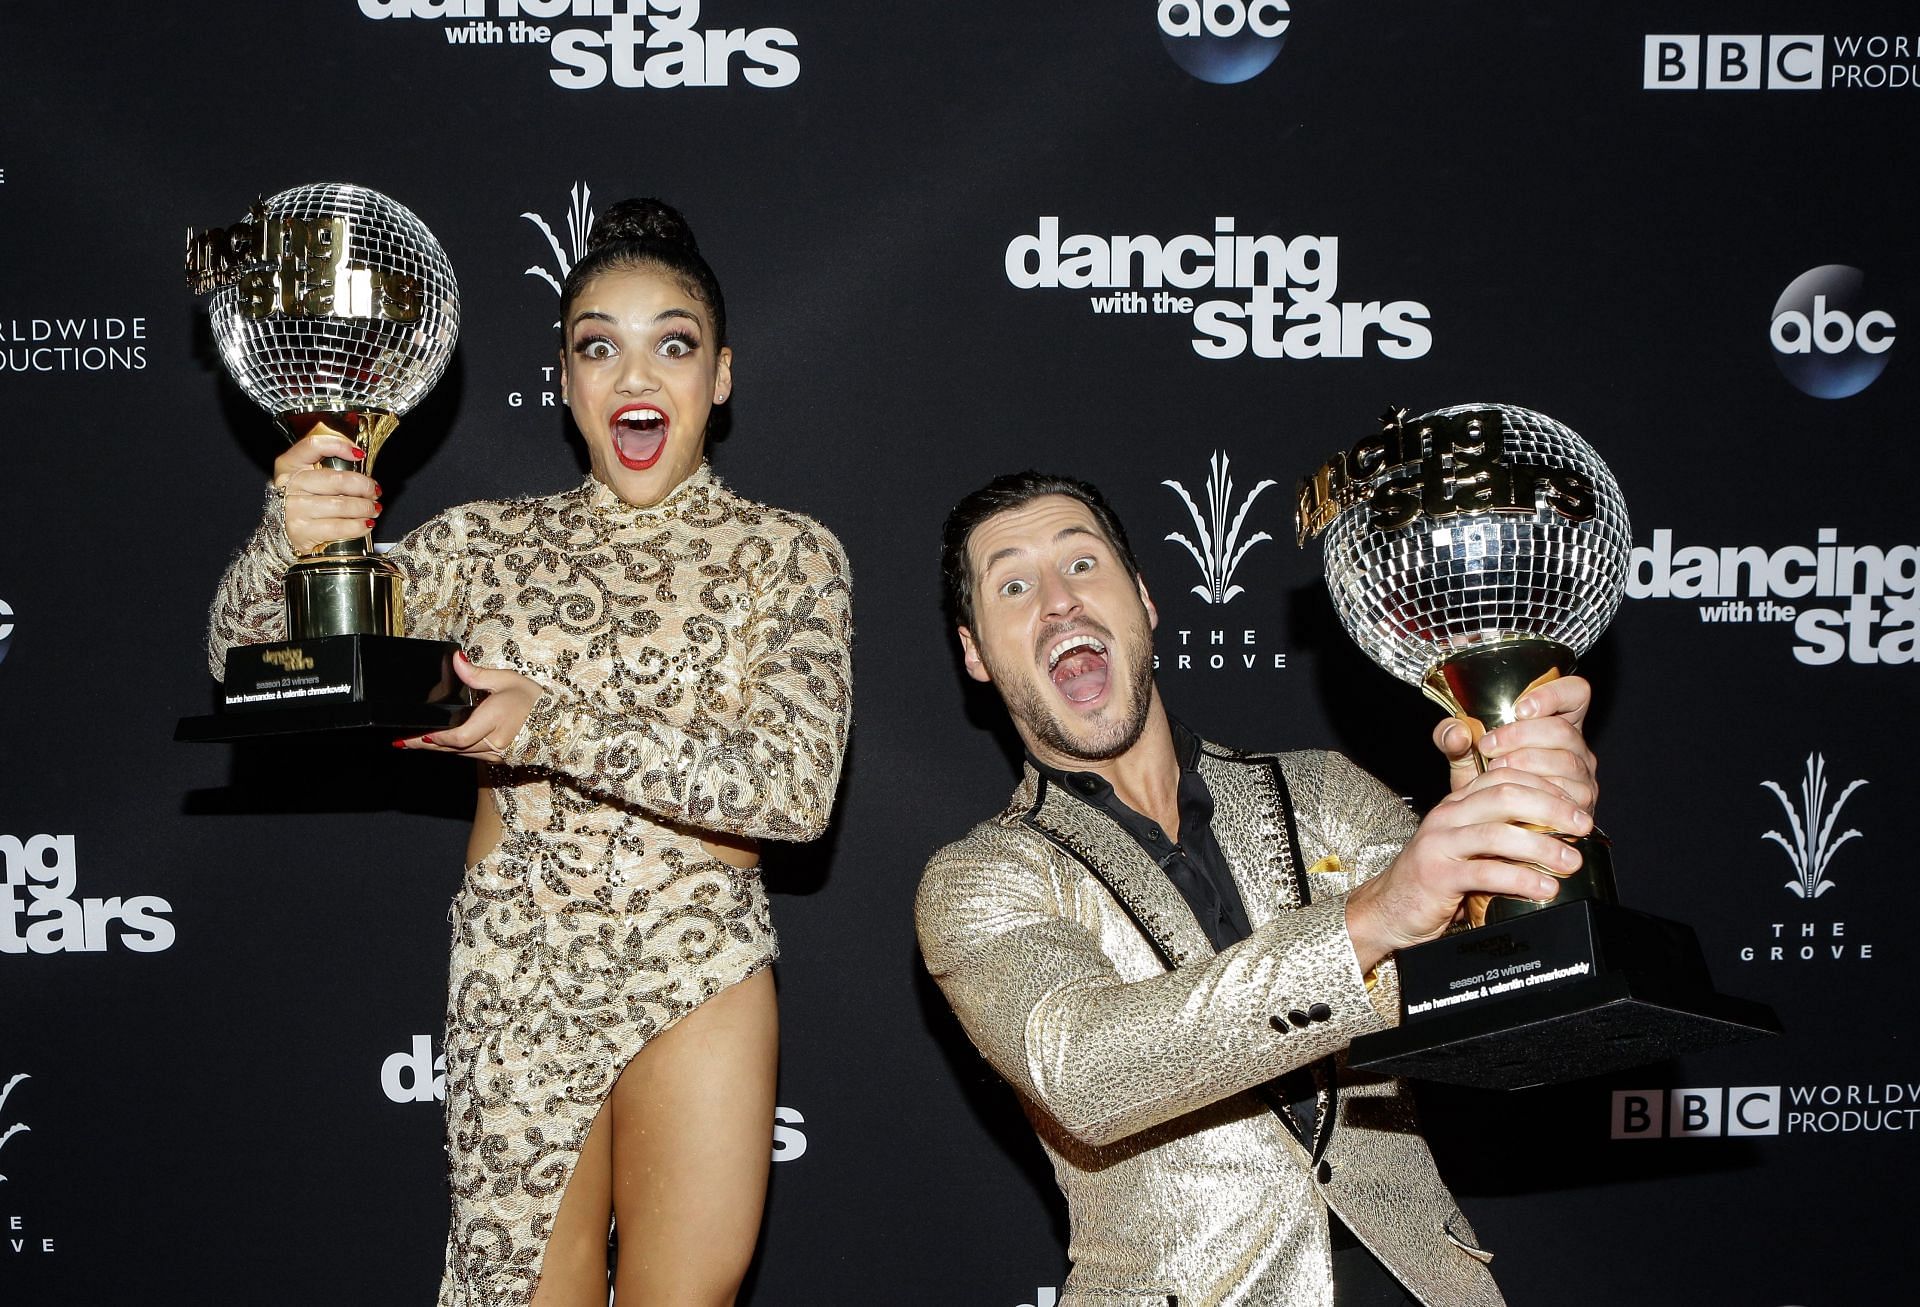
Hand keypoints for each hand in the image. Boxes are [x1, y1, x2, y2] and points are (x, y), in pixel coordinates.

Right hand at [274, 430, 379, 555]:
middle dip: (364, 486)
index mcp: (290, 465)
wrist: (284, 535)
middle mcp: (290, 485)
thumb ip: (330, 465)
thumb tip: (360, 459)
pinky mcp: (301, 531)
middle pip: (337, 479)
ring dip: (364, 508)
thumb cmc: (304, 502)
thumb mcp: (310, 478)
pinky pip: (339, 527)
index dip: (339, 445)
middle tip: (374, 491)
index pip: (313, 446)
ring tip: (372, 509)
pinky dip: (359, 526)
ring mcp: (294, 509)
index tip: (360, 454)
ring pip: (341, 505)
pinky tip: (365, 524)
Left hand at [392, 653, 541, 762]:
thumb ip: (476, 674)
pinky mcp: (498, 758)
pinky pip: (470, 756)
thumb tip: (455, 660)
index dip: (435, 738)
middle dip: (426, 744)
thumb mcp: (507, 680)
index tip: (416, 734)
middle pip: (453, 748)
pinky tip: (440, 745)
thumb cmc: (534, 700)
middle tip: (401, 741)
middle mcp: (495, 742)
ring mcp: (496, 754)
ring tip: (413, 742)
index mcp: (495, 721)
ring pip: (460, 754)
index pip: (458, 737)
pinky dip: (454, 750)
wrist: (559, 723)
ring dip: (438, 749)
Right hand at [1348, 676, 1599, 970]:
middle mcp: (1447, 816)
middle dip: (1551, 809)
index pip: (1505, 777)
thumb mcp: (1468, 847)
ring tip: (1571, 861)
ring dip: (1542, 847)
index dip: (1545, 786)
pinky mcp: (1436, 875)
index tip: (1576, 805)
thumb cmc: (1436, 879)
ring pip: (1498, 834)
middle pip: (1506, 797)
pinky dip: (1521, 879)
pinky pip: (1485, 872)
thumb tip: (1556, 832)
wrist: (1389, 908)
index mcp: (1457, 803)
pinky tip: (1544, 887)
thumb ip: (1500, 832)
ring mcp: (1439, 844)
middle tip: (1582, 826)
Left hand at [1434, 673, 1597, 812]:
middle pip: (1564, 730)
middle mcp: (1575, 747)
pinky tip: (1516, 792)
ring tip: (1496, 770)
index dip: (1554, 694)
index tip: (1521, 708)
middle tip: (1489, 747)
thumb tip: (1456, 732)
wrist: (1490, 825)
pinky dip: (1539, 792)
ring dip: (1527, 764)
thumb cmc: (1483, 783)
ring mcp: (1582, 776)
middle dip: (1522, 736)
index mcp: (1556, 721)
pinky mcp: (1581, 805)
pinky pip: (1568, 795)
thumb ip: (1452, 737)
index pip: (1575, 693)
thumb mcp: (1463, 755)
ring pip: (1567, 762)